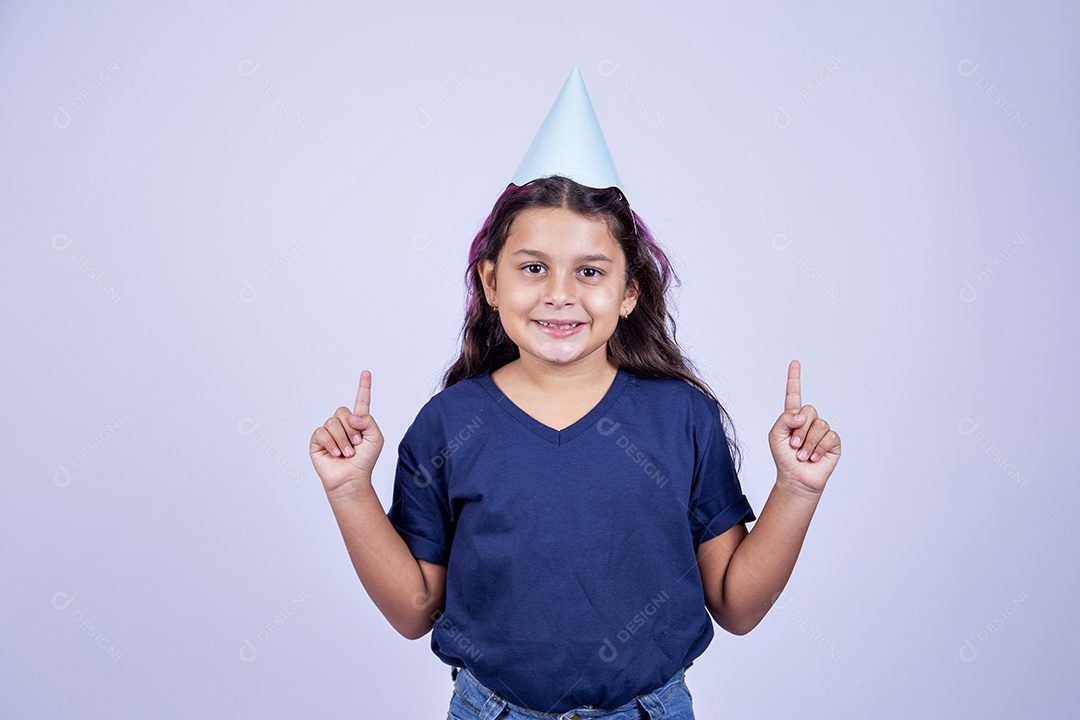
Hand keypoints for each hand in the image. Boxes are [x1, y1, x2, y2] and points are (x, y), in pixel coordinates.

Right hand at [310, 370, 384, 494]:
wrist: (352, 478)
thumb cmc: (365, 461)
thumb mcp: (375, 439)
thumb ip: (369, 421)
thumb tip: (352, 416)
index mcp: (358, 422)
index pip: (360, 401)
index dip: (363, 386)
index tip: (366, 372)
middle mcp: (342, 424)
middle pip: (342, 411)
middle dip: (351, 429)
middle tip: (356, 445)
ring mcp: (329, 431)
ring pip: (332, 422)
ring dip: (343, 440)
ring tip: (347, 453)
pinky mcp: (317, 440)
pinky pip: (322, 432)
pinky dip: (331, 443)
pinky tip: (335, 454)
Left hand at [768, 360, 840, 495]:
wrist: (795, 478)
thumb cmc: (783, 458)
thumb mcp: (775, 436)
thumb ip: (784, 419)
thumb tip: (802, 415)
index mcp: (793, 417)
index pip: (794, 394)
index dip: (794, 378)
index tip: (795, 363)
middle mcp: (808, 421)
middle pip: (809, 410)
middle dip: (799, 430)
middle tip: (793, 446)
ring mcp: (822, 431)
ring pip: (819, 425)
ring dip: (808, 443)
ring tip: (802, 455)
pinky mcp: (833, 442)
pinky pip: (829, 437)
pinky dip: (818, 449)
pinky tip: (813, 458)